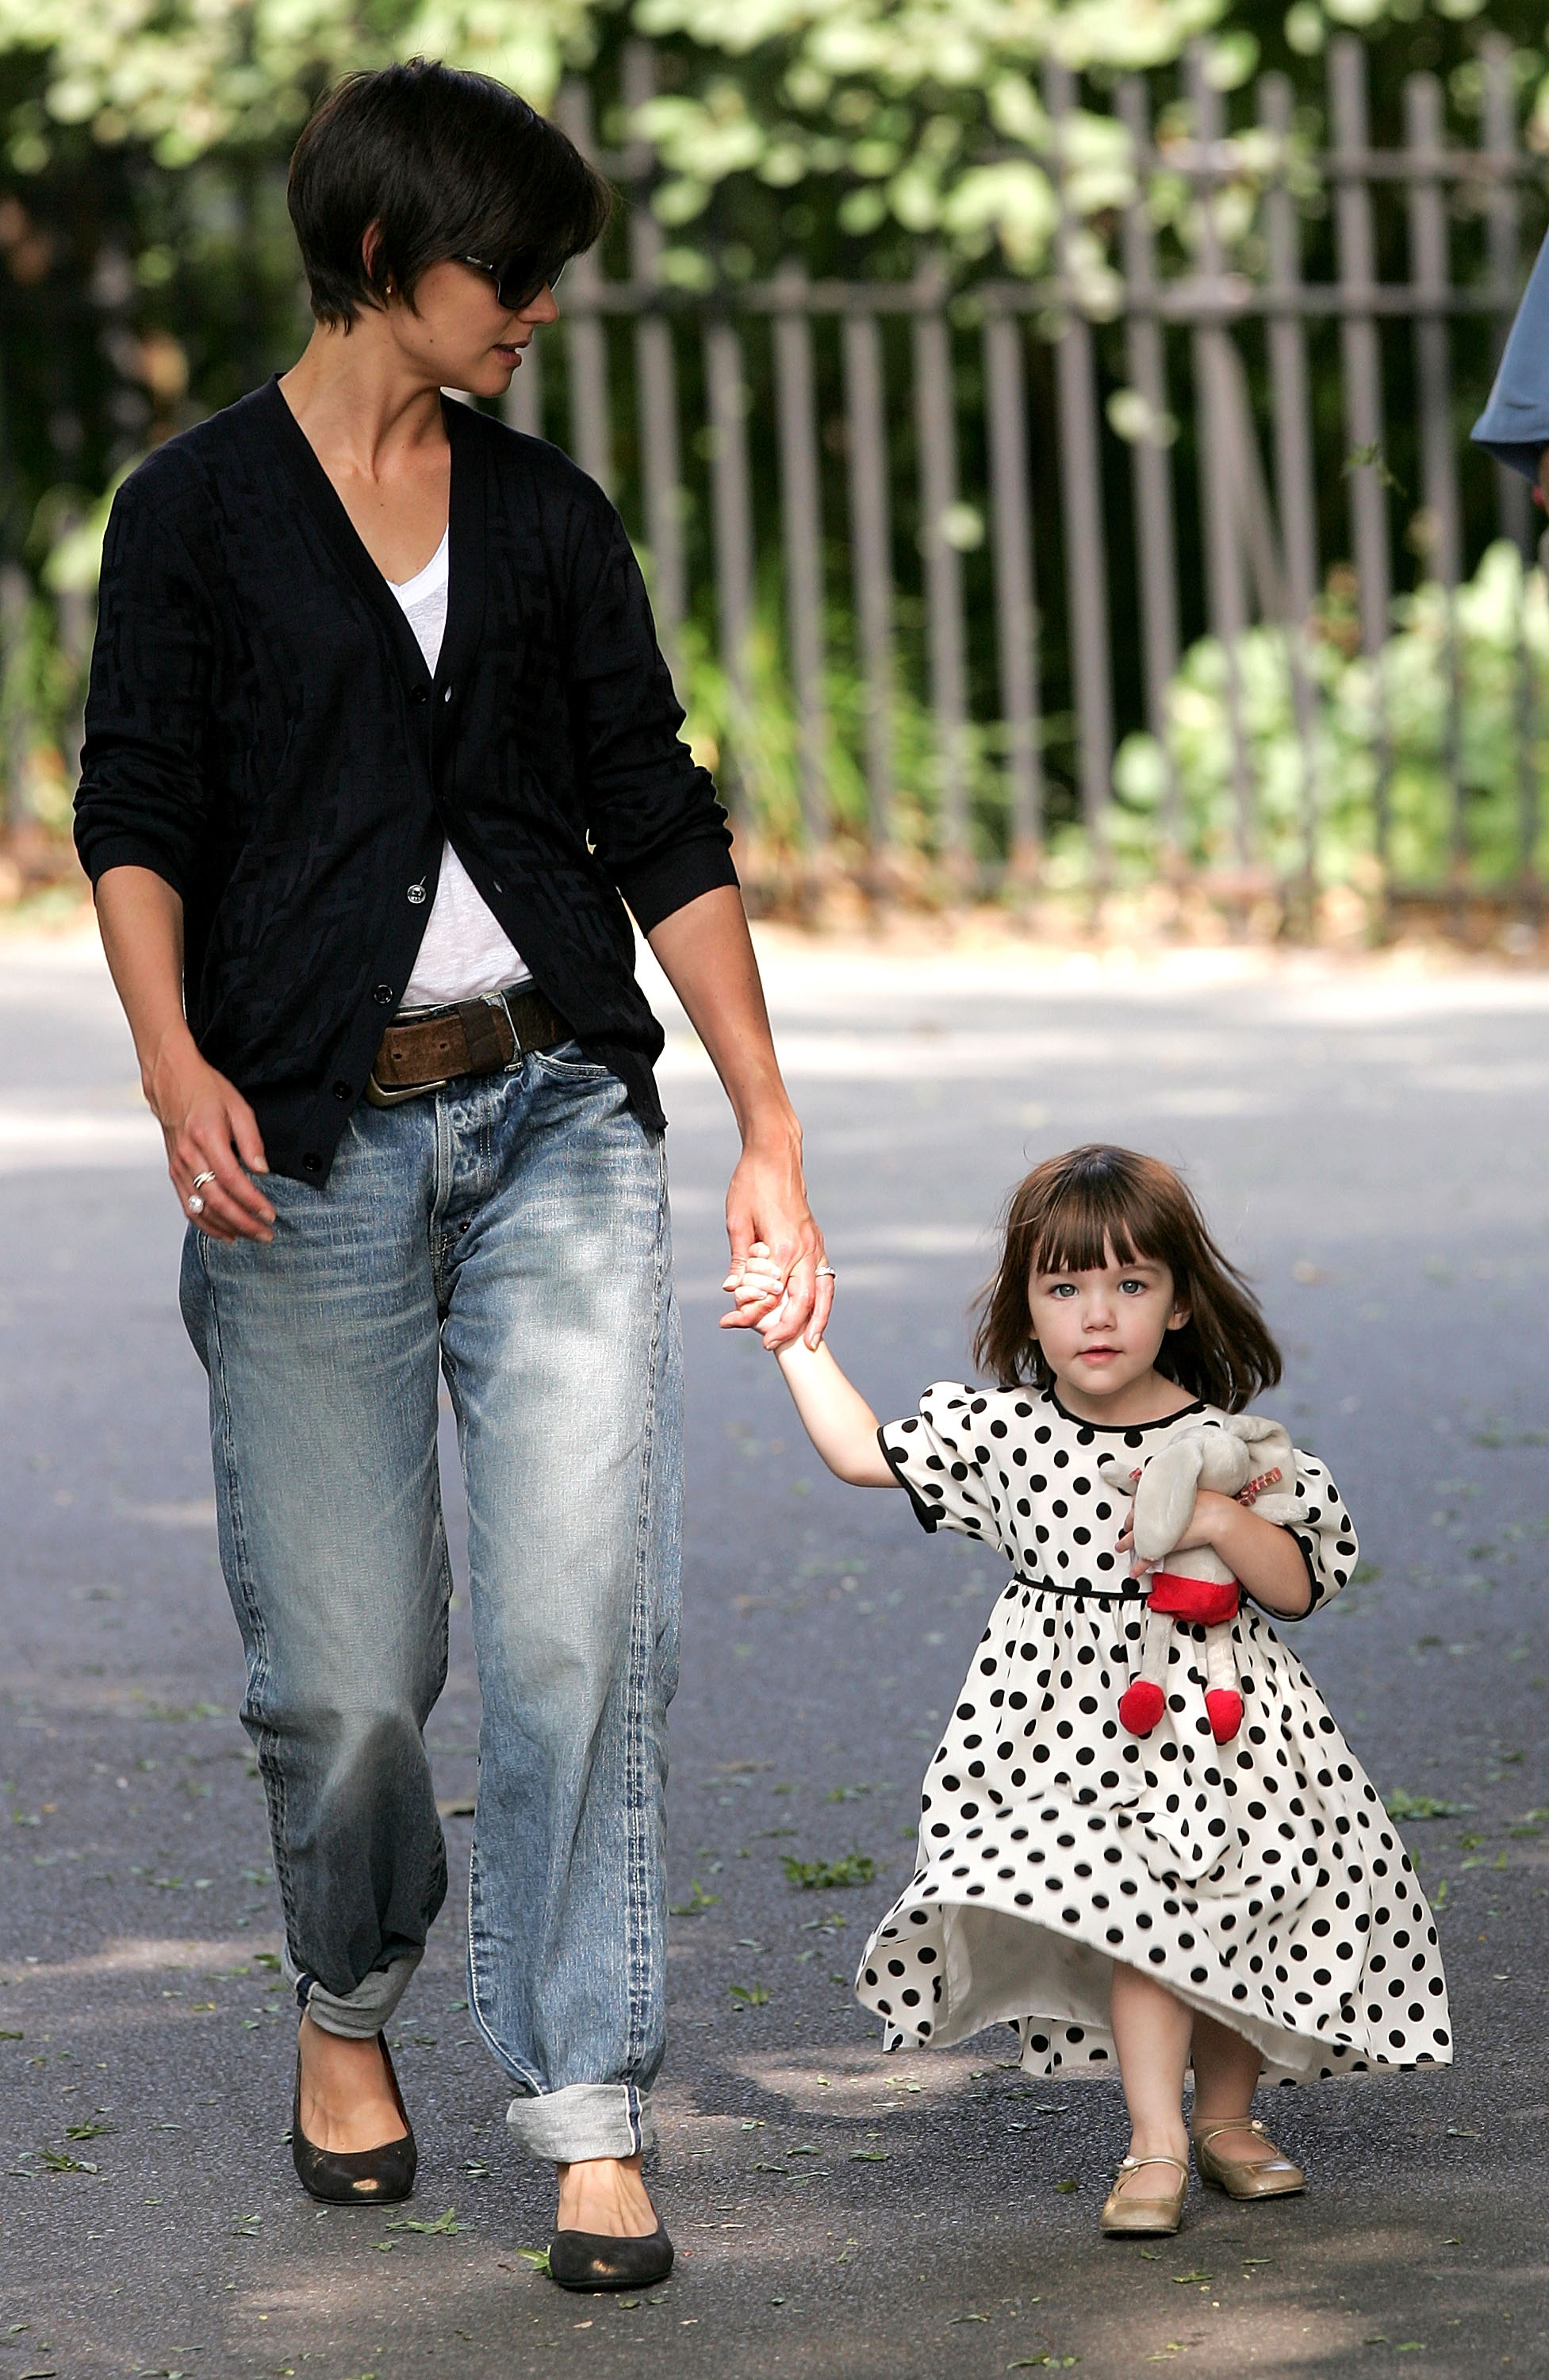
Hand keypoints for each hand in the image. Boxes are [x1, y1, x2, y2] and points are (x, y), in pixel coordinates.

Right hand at [147, 1035, 274, 1244]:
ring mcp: (178, 1166)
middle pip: (216, 1200)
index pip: (232, 1180)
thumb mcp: (238, 1107)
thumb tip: (262, 1170)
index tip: (270, 1215)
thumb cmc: (207, 1091)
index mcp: (206, 1137)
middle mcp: (189, 1156)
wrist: (172, 1082)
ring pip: (201, 1208)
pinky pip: (188, 1206)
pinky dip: (206, 1224)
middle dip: (243, 1222)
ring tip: (250, 1236)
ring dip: (227, 1227)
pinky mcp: (174, 1172)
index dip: (252, 1201)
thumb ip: (251, 1140)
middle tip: (266, 1234)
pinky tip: (224, 1233)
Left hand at [718, 1136, 832, 1350]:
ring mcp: (816, 1245)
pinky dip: (823, 1300)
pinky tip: (816, 1313)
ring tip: (809, 1343)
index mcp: (784, 1247)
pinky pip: (825, 1278)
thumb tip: (732, 1290)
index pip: (772, 1294)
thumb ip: (739, 1259)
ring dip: (817, 1320)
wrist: (776, 1154)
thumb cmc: (752, 1183)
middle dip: (788, 1328)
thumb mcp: (737, 1221)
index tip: (732, 1324)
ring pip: (823, 1293)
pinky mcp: (817, 1241)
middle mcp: (806, 1249)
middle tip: (769, 1346)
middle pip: (804, 1301)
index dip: (753, 1314)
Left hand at [1123, 1489, 1233, 1578]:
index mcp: (1155, 1498)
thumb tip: (1174, 1485)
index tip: (1133, 1510)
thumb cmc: (1203, 1502)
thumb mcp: (1184, 1490)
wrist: (1213, 1515)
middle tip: (1126, 1527)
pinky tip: (1134, 1572)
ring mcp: (1154, 1531)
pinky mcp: (1160, 1547)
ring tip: (1120, 1548)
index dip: (1134, 1508)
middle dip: (1128, 1524)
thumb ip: (1172, 1490)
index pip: (1138, 1503)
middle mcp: (1151, 1514)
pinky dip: (1139, 1567)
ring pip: (1133, 1539)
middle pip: (1133, 1520)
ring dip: (1125, 1544)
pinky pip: (1146, 1559)